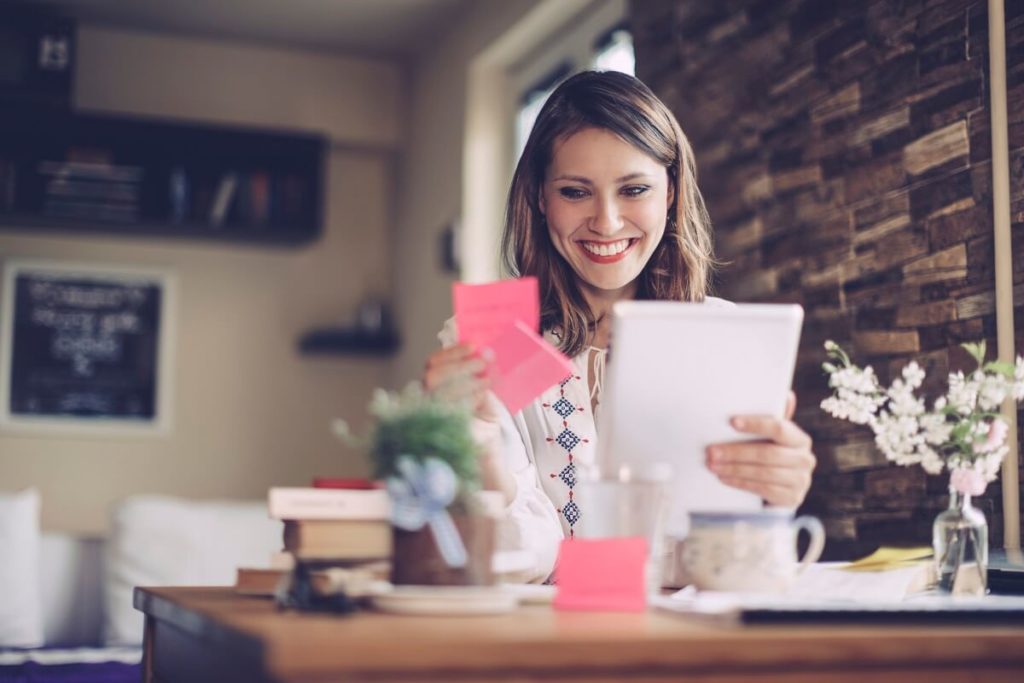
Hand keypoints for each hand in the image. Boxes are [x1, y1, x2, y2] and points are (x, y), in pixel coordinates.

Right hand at [423, 343, 515, 502]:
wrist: (487, 462)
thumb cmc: (483, 427)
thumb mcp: (484, 398)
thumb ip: (481, 378)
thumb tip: (488, 354)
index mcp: (436, 389)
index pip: (433, 364)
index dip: (452, 352)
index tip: (475, 345)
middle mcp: (427, 402)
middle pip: (431, 375)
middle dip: (459, 363)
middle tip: (484, 360)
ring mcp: (430, 418)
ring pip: (437, 389)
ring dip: (466, 377)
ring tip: (488, 377)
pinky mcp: (438, 432)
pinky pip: (448, 407)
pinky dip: (468, 396)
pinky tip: (483, 393)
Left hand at [705, 391, 815, 506]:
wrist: (778, 492)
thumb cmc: (769, 457)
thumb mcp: (769, 439)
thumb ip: (772, 420)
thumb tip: (787, 395)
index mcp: (800, 439)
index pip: (779, 428)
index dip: (756, 424)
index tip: (732, 422)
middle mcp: (805, 459)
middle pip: (767, 453)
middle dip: (736, 452)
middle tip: (712, 451)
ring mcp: (801, 480)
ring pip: (763, 472)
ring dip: (734, 469)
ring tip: (713, 465)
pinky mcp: (792, 498)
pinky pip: (763, 489)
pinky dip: (741, 483)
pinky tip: (725, 478)